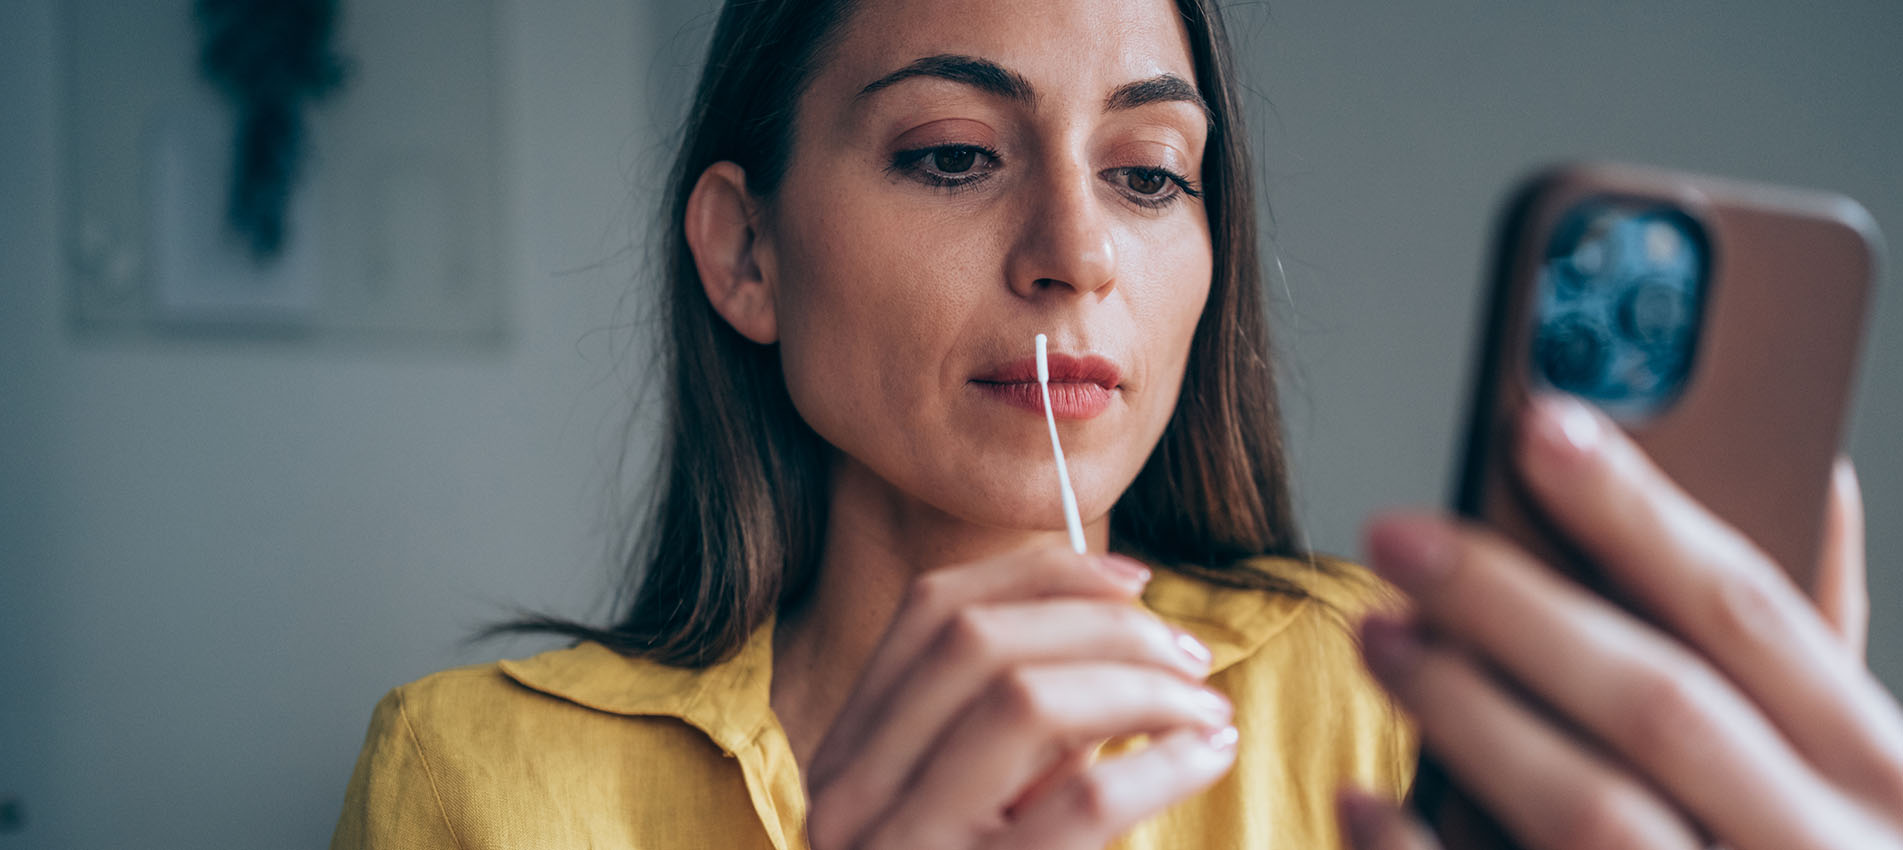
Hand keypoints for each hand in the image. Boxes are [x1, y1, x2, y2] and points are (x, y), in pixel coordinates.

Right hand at [803, 546, 1238, 849]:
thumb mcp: (967, 806)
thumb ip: (1010, 728)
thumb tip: (1118, 617)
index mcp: (849, 756)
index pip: (931, 612)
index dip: (1040, 573)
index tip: (1133, 578)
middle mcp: (854, 797)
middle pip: (978, 641)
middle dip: (1103, 624)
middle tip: (1189, 654)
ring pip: (1023, 701)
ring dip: (1137, 682)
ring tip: (1204, 706)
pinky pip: (1079, 804)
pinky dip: (1159, 759)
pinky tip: (1203, 753)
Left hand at [1339, 395, 1902, 849]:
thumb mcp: (1866, 776)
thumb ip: (1823, 646)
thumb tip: (1806, 470)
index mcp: (1886, 780)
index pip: (1753, 616)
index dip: (1641, 512)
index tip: (1540, 421)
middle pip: (1656, 704)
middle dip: (1516, 607)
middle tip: (1397, 537)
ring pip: (1591, 813)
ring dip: (1468, 714)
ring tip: (1379, 637)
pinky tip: (1362, 802)